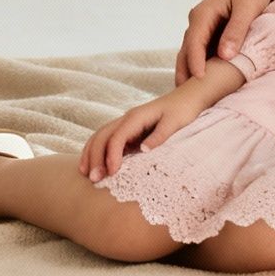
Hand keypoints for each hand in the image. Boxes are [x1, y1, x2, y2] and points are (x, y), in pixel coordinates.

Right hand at [80, 87, 212, 182]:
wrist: (189, 96)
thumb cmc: (184, 110)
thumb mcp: (176, 122)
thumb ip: (160, 136)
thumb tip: (143, 150)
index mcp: (137, 117)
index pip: (117, 137)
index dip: (111, 155)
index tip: (110, 172)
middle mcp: (128, 118)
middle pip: (103, 136)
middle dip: (95, 157)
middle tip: (93, 179)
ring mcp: (126, 123)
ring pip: (100, 136)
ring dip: (91, 154)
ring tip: (85, 173)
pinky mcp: (129, 129)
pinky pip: (107, 139)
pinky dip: (96, 150)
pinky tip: (93, 163)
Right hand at [175, 0, 274, 86]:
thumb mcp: (249, 7)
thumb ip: (237, 31)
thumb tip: (225, 56)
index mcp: (203, 13)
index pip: (193, 43)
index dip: (194, 64)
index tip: (199, 82)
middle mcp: (198, 20)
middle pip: (186, 51)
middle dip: (185, 73)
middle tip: (186, 99)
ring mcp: (204, 25)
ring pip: (193, 53)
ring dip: (192, 71)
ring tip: (193, 96)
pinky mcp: (213, 30)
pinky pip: (204, 50)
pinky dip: (203, 65)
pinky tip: (207, 82)